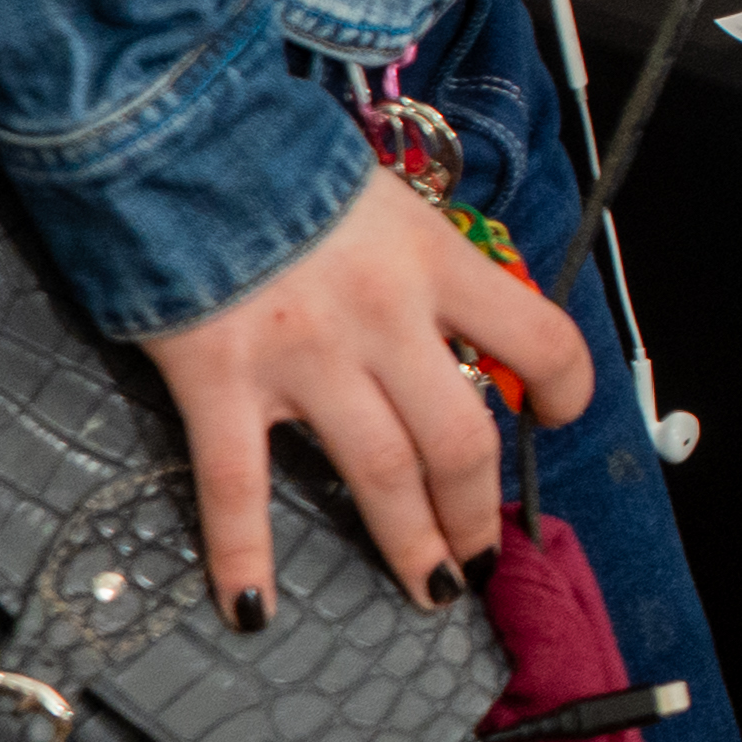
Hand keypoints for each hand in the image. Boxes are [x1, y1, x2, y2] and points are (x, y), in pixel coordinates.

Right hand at [140, 176, 593, 622]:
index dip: (566, 386)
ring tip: (430, 590)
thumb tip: (453, 323)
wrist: (175, 134)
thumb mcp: (385, 200)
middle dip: (477, 508)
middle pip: (459, 436)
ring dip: (410, 541)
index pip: (539, 336)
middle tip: (482, 554)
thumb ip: (419, 266)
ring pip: (379, 471)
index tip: (558, 418)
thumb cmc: (281, 165)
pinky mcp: (220, 380)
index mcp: (436, 263)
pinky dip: (244, 554)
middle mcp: (386, 317)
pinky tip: (254, 608)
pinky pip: (236, 486)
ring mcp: (304, 355)